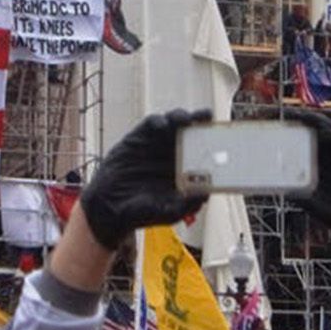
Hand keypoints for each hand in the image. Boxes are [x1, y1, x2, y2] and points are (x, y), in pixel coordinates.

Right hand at [78, 108, 211, 250]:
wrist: (109, 208)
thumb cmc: (142, 213)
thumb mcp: (168, 213)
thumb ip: (187, 205)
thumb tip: (205, 196)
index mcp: (184, 170)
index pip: (202, 151)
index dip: (212, 142)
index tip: (222, 135)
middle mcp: (172, 154)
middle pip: (190, 132)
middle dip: (199, 122)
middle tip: (206, 116)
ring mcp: (155, 145)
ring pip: (173, 124)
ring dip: (180, 118)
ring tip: (185, 119)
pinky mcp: (137, 139)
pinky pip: (151, 124)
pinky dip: (158, 122)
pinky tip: (162, 126)